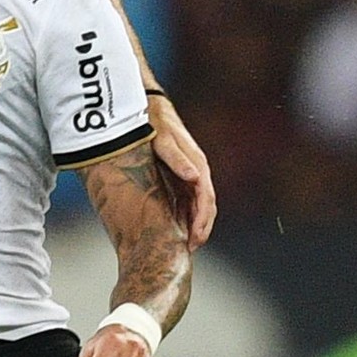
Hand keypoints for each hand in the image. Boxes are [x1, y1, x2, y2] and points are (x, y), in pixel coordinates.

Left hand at [147, 94, 214, 248]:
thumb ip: (176, 158)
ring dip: (197, 224)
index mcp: (197, 164)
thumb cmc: (154, 123)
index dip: (202, 221)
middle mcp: (197, 171)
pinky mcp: (182, 175)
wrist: (150, 108)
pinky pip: (189, 199)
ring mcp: (191, 174)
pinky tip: (181, 227)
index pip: (206, 199)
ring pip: (199, 204)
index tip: (195, 238)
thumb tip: (194, 177)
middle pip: (206, 205)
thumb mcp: (161, 139)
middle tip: (192, 248)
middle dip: (202, 228)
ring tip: (188, 244)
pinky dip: (188, 215)